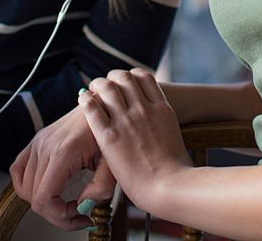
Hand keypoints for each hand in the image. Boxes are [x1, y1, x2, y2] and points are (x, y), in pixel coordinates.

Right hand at [10, 104, 115, 229]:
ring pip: (24, 188)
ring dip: (44, 203)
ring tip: (66, 204)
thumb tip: (84, 207)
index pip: (44, 198)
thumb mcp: (113, 162)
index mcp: (64, 152)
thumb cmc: (110, 128)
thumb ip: (101, 188)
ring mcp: (38, 143)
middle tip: (78, 215)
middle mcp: (46, 147)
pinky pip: (17, 170)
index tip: (79, 216)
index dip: (60, 216)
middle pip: (34, 197)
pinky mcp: (36, 141)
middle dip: (56, 214)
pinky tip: (46, 190)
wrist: (103, 102)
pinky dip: (25, 186)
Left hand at [78, 69, 191, 210]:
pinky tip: (83, 98)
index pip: (144, 77)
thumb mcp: (176, 139)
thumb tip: (163, 133)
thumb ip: (165, 129)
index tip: (126, 82)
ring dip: (98, 84)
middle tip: (106, 84)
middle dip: (113, 77)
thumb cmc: (177, 172)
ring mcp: (126, 121)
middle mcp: (143, 109)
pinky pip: (92, 109)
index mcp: (162, 109)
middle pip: (124, 77)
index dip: (132, 75)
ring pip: (107, 88)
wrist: (170, 186)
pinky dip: (86, 99)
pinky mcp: (109, 137)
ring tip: (93, 89)